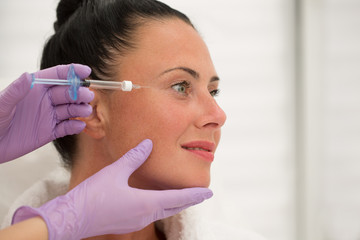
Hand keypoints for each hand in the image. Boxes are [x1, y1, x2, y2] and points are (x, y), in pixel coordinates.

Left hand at [0, 64, 93, 162]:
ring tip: (85, 111)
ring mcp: (48, 116)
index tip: (85, 72)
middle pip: (67, 93)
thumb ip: (16, 91)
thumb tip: (28, 76)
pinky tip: (79, 126)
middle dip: (79, 93)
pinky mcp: (50, 132)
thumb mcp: (2, 104)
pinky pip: (66, 128)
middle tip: (87, 96)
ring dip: (80, 109)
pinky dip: (74, 127)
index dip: (72, 72)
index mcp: (35, 88)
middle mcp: (44, 100)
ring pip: (70, 110)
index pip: (57, 76)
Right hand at [12, 139, 212, 239]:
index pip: (178, 198)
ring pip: (163, 211)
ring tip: (183, 196)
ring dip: (175, 204)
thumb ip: (135, 156)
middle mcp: (145, 214)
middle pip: (174, 207)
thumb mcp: (115, 171)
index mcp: (146, 203)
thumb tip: (148, 143)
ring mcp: (136, 221)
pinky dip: (162, 207)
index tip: (208, 193)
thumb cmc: (93, 195)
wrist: (72, 218)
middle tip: (201, 194)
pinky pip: (152, 214)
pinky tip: (157, 201)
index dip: (195, 195)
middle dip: (188, 200)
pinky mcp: (128, 223)